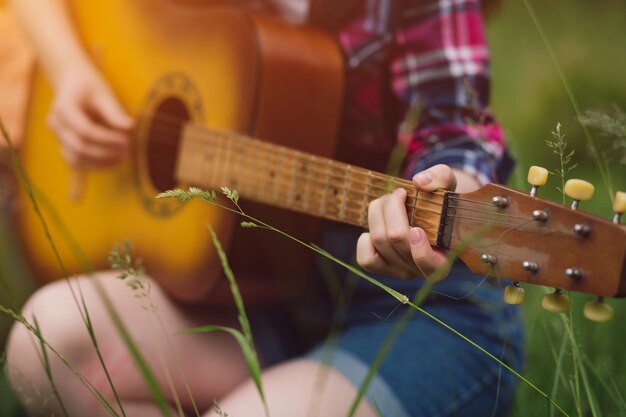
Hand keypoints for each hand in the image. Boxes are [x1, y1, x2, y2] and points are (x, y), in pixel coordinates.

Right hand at [47, 65, 132, 168]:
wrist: (72, 83)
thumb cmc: (90, 86)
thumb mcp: (104, 94)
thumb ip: (115, 112)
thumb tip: (130, 128)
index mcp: (63, 107)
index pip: (85, 130)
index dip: (107, 139)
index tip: (127, 140)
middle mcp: (56, 124)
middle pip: (80, 147)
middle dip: (106, 152)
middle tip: (128, 150)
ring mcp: (57, 136)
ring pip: (76, 159)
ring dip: (101, 162)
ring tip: (123, 157)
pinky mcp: (63, 145)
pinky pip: (77, 162)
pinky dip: (95, 165)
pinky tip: (115, 161)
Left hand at [356, 164, 478, 279]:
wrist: (427, 213)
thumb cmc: (440, 200)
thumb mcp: (447, 184)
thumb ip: (440, 177)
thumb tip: (420, 181)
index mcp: (443, 259)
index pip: (431, 267)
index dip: (420, 250)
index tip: (417, 229)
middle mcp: (420, 270)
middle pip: (396, 239)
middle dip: (392, 208)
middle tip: (399, 193)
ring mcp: (398, 270)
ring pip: (379, 240)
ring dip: (378, 212)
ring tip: (388, 200)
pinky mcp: (379, 268)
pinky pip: (365, 257)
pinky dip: (366, 238)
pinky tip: (379, 225)